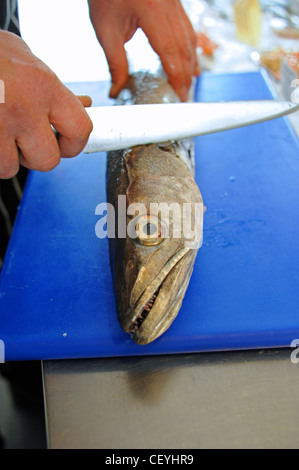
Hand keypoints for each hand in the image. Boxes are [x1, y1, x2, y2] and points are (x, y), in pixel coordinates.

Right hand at [0, 31, 92, 178]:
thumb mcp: (27, 60)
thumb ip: (54, 89)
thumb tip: (83, 105)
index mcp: (43, 85)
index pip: (79, 129)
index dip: (74, 144)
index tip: (65, 144)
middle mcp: (23, 108)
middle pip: (47, 160)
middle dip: (35, 156)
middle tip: (25, 143)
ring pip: (10, 167)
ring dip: (5, 158)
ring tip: (0, 135)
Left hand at [88, 0, 198, 100]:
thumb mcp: (106, 30)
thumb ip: (115, 62)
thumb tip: (116, 90)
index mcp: (151, 10)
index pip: (170, 51)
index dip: (177, 76)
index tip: (179, 94)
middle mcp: (168, 4)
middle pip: (184, 46)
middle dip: (185, 74)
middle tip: (184, 96)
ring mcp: (174, 1)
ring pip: (190, 37)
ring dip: (190, 63)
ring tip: (187, 84)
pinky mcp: (174, 2)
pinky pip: (187, 28)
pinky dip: (189, 48)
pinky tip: (189, 62)